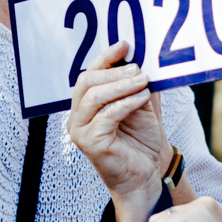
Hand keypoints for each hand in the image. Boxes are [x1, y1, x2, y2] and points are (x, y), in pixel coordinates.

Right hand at [67, 41, 169, 219]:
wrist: (145, 177)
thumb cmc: (141, 144)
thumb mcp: (140, 107)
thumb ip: (137, 85)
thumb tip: (144, 58)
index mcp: (84, 107)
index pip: (89, 75)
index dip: (105, 58)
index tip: (124, 45)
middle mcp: (76, 117)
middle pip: (86, 82)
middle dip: (113, 71)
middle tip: (137, 68)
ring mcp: (80, 131)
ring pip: (94, 96)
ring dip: (121, 85)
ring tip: (143, 80)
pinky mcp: (90, 142)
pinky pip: (108, 114)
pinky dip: (127, 102)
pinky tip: (143, 96)